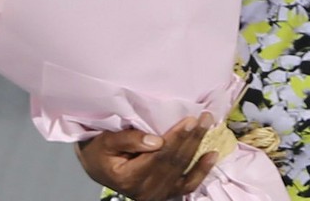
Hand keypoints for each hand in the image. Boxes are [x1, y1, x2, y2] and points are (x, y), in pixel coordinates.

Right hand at [75, 113, 218, 200]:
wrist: (97, 167)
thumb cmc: (100, 151)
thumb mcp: (106, 142)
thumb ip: (129, 140)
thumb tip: (157, 141)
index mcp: (130, 178)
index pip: (160, 155)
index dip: (177, 138)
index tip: (190, 119)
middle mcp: (145, 190)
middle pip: (174, 161)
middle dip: (191, 138)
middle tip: (204, 117)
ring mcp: (156, 194)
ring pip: (182, 169)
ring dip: (198, 147)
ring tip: (207, 126)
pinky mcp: (165, 193)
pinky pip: (188, 184)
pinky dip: (202, 171)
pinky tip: (212, 155)